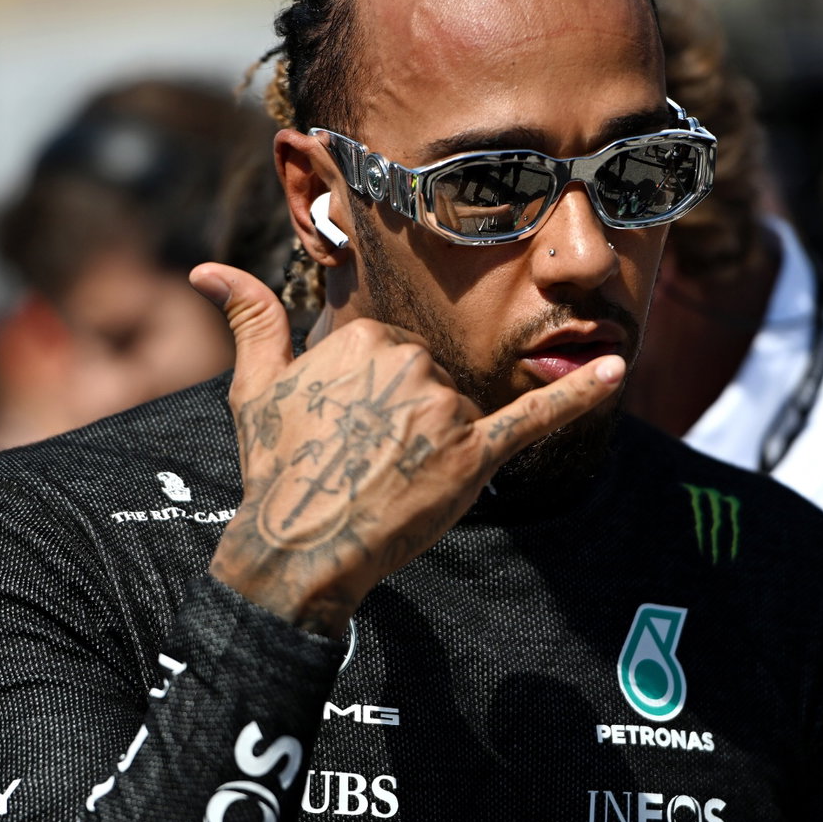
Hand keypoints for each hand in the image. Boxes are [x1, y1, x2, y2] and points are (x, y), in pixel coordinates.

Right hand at [190, 264, 625, 635]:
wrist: (296, 551)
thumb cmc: (275, 470)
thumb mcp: (255, 389)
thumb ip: (250, 319)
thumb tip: (206, 270)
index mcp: (363, 338)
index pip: (397, 350)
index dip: (376, 396)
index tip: (350, 430)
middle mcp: (407, 363)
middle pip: (433, 376)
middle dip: (408, 418)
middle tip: (366, 460)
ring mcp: (442, 410)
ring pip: (461, 408)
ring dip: (436, 442)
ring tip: (391, 477)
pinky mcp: (474, 455)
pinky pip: (534, 417)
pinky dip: (577, 393)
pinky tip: (616, 370)